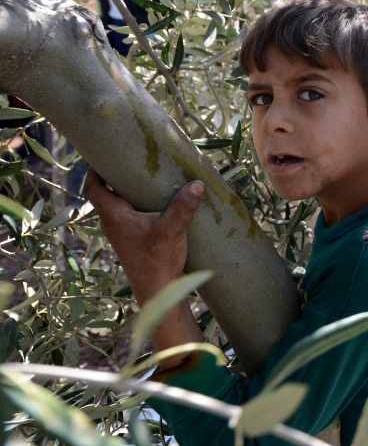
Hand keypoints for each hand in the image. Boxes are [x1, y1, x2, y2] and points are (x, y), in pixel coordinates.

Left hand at [83, 169, 203, 303]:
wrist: (158, 290)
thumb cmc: (157, 260)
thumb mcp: (171, 230)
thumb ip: (183, 207)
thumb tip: (197, 184)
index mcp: (113, 215)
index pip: (92, 187)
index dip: (94, 169)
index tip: (105, 155)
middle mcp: (112, 222)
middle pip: (106, 192)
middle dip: (117, 176)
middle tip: (135, 160)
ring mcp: (122, 232)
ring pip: (119, 204)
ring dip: (129, 191)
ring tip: (149, 177)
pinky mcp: (133, 239)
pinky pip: (130, 215)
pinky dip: (139, 204)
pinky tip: (159, 202)